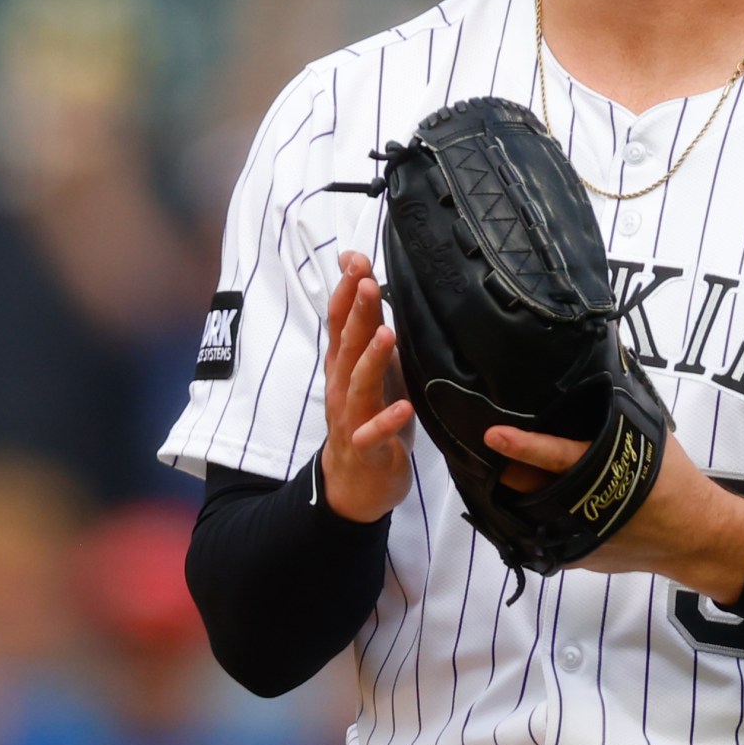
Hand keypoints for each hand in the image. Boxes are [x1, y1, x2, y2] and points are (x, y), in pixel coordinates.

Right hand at [320, 250, 415, 523]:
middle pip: (347, 345)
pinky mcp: (368, 450)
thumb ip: (369, 333)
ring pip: (358, 385)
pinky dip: (386, 421)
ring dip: (371, 359)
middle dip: (357, 312)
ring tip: (387, 334)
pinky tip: (402, 408)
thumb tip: (373, 287)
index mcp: (343, 366)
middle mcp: (343, 388)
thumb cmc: (368, 420)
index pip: (341, 321)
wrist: (354, 485)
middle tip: (367, 281)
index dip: (346, 290)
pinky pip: (374, 435)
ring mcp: (352, 419)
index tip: (356, 259)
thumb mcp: (370, 371)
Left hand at [480, 424, 743, 604]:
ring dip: (513, 495)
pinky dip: (532, 518)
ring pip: (526, 515)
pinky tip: (529, 503)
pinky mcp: (573, 556)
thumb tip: (604, 370)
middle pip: (527, 488)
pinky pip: (540, 536)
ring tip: (500, 474)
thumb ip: (618, 413)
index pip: (555, 455)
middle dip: (505, 470)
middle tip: (488, 452)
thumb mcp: (649, 436)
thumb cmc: (674, 480)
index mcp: (601, 472)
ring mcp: (575, 538)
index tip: (494, 435)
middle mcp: (582, 508)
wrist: (694, 535)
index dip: (522, 445)